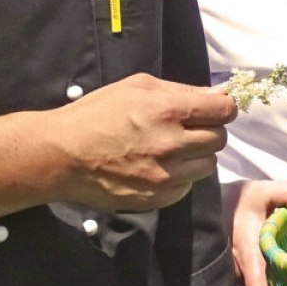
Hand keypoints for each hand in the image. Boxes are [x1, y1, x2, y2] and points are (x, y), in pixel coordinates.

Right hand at [46, 72, 236, 211]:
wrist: (63, 154)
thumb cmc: (97, 113)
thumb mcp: (138, 87)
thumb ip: (183, 90)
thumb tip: (220, 94)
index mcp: (167, 110)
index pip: (223, 110)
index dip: (223, 107)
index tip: (214, 109)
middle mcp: (171, 145)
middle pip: (219, 139)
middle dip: (209, 130)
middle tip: (189, 128)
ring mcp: (164, 176)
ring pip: (207, 165)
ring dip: (197, 156)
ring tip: (172, 149)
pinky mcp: (156, 199)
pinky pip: (187, 187)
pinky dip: (181, 177)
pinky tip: (159, 167)